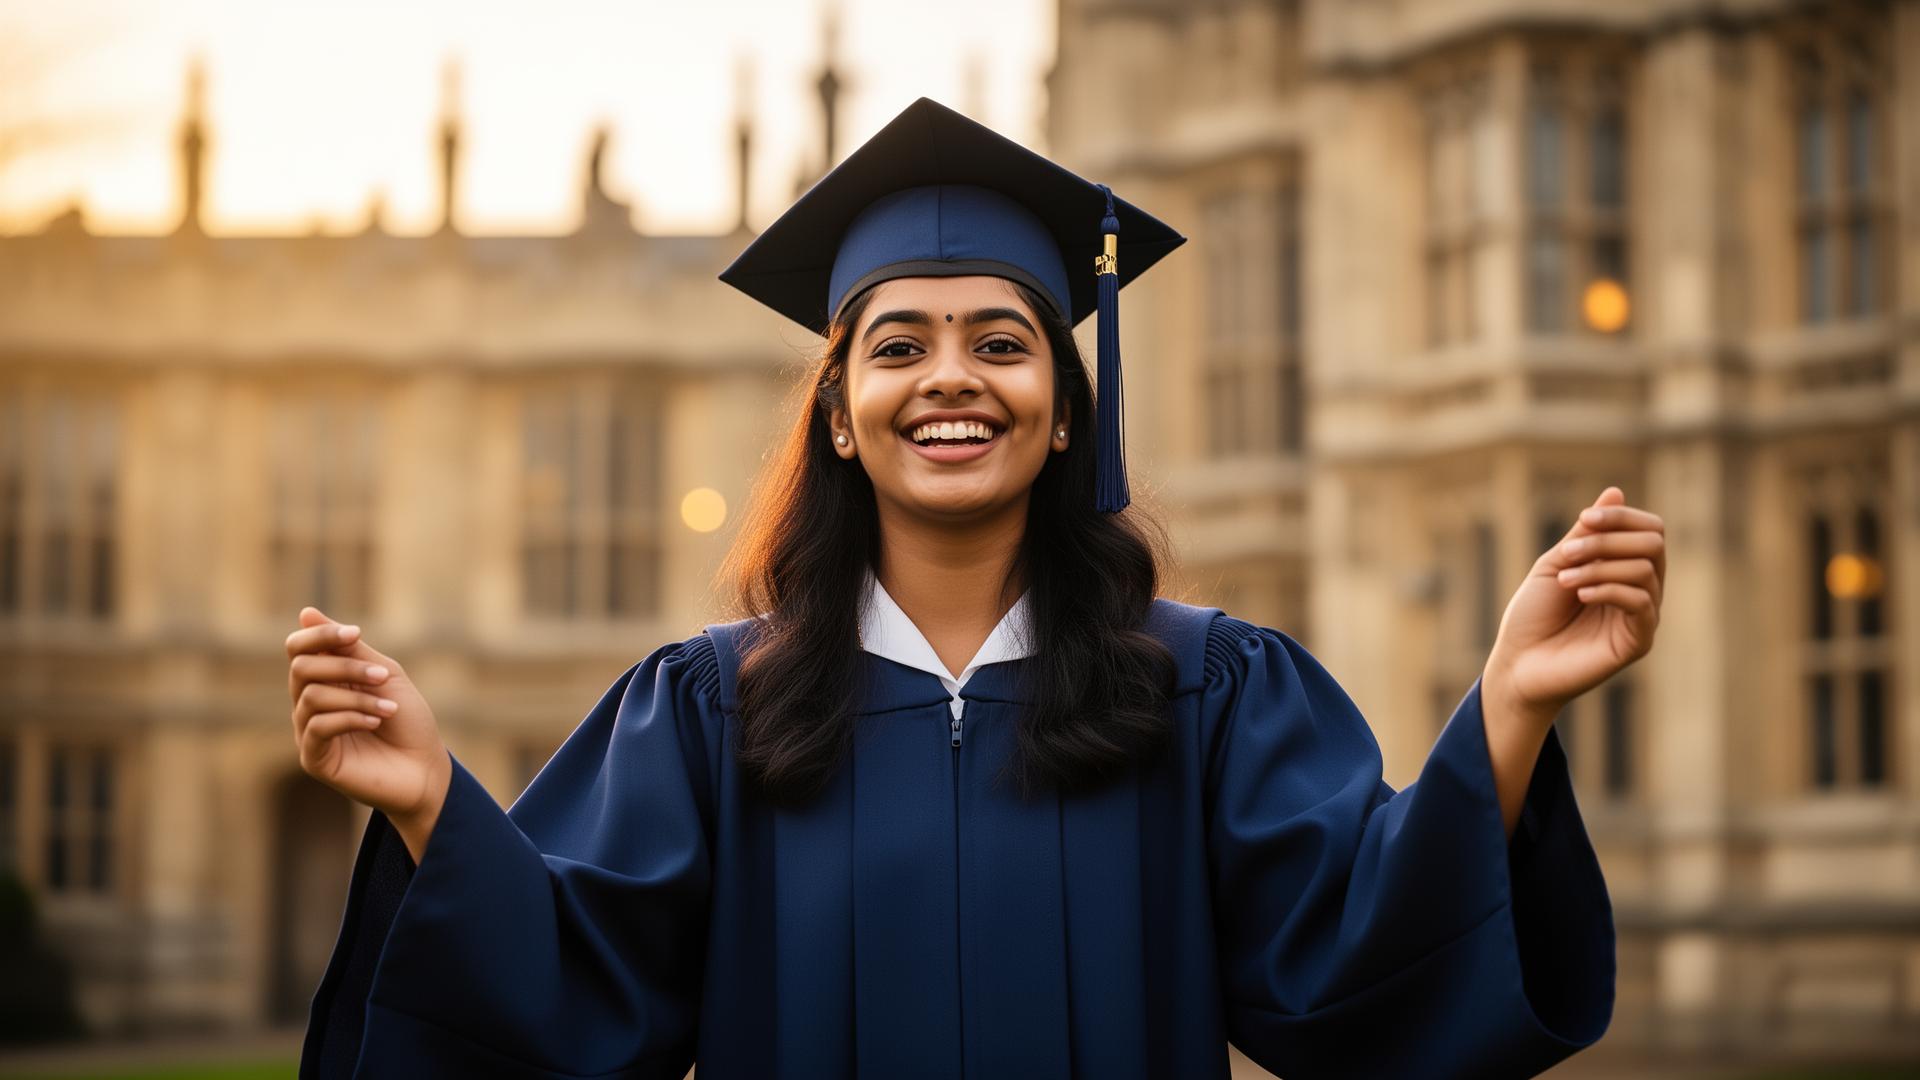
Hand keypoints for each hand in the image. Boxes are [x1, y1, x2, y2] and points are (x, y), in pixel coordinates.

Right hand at [286, 606, 450, 849]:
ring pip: (312, 696)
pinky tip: (377, 722)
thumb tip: (306, 612)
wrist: (427, 770)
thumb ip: (350, 649)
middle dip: (344, 666)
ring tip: (389, 708)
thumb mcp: (385, 676)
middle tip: (382, 676)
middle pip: (301, 668)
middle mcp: (310, 704)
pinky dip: (351, 717)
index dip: (320, 635)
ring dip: (357, 696)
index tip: (355, 634)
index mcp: (325, 680)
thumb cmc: (409, 722)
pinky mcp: (314, 759)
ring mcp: (309, 733)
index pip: (298, 649)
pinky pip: (317, 726)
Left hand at [1483, 486, 1664, 723]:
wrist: (1517, 664)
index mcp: (1623, 568)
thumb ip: (1586, 532)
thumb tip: (1614, 492)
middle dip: (1609, 539)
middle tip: (1569, 553)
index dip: (1621, 517)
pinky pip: (1642, 602)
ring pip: (1646, 569)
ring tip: (1566, 579)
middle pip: (1654, 543)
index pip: (1649, 529)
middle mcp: (1641, 590)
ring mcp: (1642, 617)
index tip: (1584, 519)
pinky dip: (1609, 589)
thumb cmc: (1532, 615)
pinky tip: (1581, 594)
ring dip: (1601, 565)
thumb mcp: (1556, 563)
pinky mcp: (1638, 642)